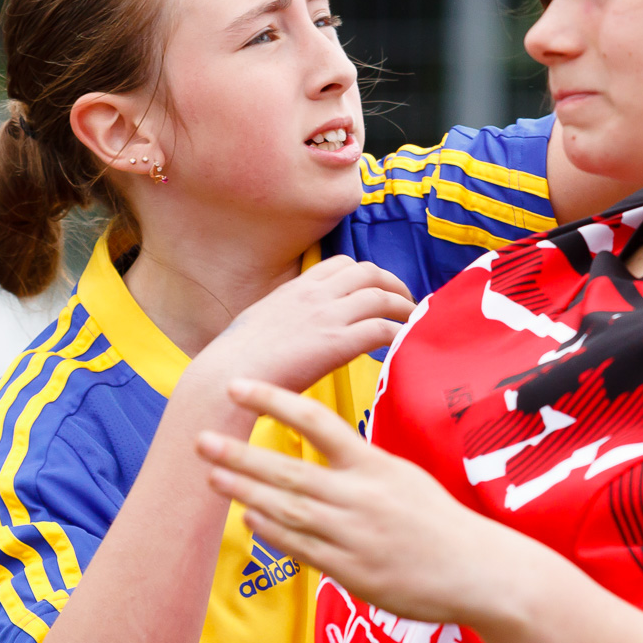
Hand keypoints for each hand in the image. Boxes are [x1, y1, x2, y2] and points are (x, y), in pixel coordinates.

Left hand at [196, 378, 538, 629]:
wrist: (479, 571)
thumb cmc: (442, 521)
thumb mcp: (406, 476)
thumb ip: (362, 466)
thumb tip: (325, 454)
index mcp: (374, 465)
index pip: (315, 421)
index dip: (272, 401)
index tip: (239, 387)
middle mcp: (359, 497)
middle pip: (287, 470)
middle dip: (240, 455)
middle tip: (202, 440)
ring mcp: (352, 536)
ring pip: (286, 509)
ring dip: (245, 493)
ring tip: (211, 477)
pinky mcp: (350, 571)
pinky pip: (301, 548)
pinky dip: (272, 532)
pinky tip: (248, 517)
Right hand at [197, 256, 414, 394]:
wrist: (228, 377)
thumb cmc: (239, 361)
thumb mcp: (260, 322)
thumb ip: (284, 317)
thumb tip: (293, 328)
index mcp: (296, 288)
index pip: (341, 264)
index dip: (365, 274)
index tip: (377, 288)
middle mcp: (315, 295)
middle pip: (369, 273)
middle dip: (393, 284)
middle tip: (405, 300)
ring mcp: (327, 317)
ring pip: (381, 296)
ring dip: (404, 306)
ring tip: (414, 320)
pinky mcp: (337, 343)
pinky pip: (381, 328)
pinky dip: (399, 332)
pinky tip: (404, 342)